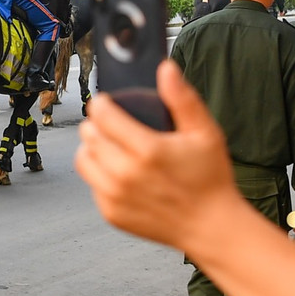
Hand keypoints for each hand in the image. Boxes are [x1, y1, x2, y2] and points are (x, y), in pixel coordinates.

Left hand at [76, 60, 248, 248]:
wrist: (210, 227)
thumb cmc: (210, 179)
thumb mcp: (205, 133)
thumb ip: (183, 98)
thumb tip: (166, 68)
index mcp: (147, 150)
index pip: (103, 115)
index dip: (101, 103)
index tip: (107, 102)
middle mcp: (126, 174)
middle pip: (90, 135)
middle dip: (96, 124)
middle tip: (110, 123)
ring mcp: (116, 196)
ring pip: (84, 159)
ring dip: (92, 147)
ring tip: (108, 144)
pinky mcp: (112, 213)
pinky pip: (92, 184)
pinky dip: (99, 173)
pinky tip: (116, 170)